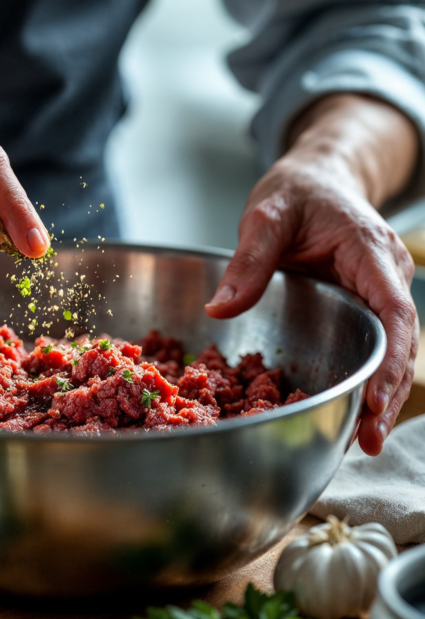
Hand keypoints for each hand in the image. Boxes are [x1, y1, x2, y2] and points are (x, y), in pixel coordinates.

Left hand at [205, 151, 417, 455]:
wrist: (317, 178)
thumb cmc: (296, 192)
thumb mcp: (266, 217)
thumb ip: (248, 262)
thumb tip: (219, 309)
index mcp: (368, 252)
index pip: (393, 311)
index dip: (390, 359)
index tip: (376, 399)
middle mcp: (385, 275)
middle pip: (399, 341)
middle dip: (386, 392)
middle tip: (366, 440)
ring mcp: (379, 290)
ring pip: (391, 348)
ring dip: (381, 394)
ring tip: (363, 440)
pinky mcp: (365, 302)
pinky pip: (374, 342)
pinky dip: (368, 376)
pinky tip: (354, 410)